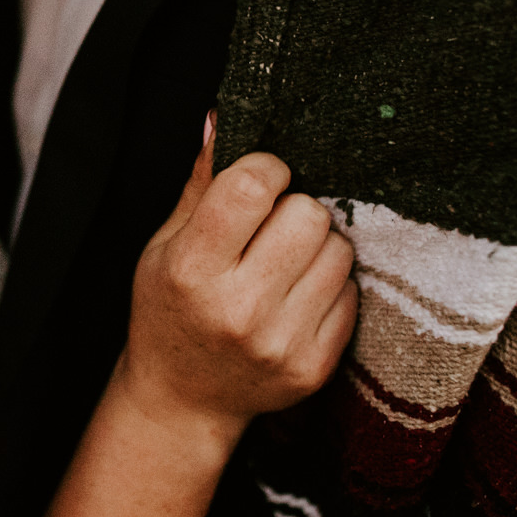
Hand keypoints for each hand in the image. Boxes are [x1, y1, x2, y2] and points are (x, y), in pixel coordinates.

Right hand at [116, 119, 357, 438]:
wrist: (183, 399)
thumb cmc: (170, 309)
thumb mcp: (165, 245)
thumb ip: (200, 184)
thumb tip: (221, 117)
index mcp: (192, 270)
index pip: (252, 186)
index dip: (266, 169)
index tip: (261, 180)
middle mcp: (237, 308)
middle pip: (308, 214)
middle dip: (294, 208)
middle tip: (273, 227)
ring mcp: (280, 341)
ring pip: (337, 250)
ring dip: (317, 245)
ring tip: (286, 262)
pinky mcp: (314, 366)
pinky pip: (350, 294)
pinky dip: (330, 286)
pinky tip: (298, 296)